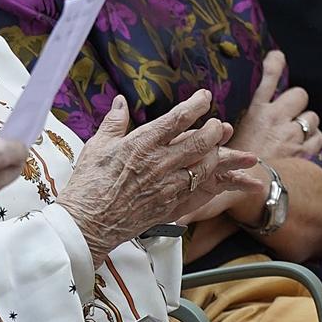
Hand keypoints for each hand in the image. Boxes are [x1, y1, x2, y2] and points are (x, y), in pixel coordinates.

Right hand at [59, 91, 259, 262]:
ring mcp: (167, 186)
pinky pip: (199, 192)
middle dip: (215, 131)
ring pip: (205, 168)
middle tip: (221, 126)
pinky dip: (214, 185)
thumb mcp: (97, 146)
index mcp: (141, 144)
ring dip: (223, 158)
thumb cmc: (87, 185)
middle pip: (199, 142)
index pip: (177, 119)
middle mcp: (159, 163)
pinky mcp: (169, 206)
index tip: (204, 97)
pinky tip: (223, 181)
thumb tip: (121, 102)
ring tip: (235, 152)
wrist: (87, 224)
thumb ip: (114, 122)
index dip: (195, 105)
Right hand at [230, 50, 321, 164]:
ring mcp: (292, 134)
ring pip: (311, 117)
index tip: (277, 57)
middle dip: (297, 103)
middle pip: (299, 94)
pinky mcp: (304, 151)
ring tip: (295, 134)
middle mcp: (276, 119)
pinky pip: (319, 138)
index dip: (274, 64)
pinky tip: (305, 146)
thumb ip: (234, 125)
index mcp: (256, 113)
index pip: (268, 79)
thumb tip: (232, 121)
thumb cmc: (233, 166)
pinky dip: (314, 141)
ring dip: (306, 124)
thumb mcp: (225, 140)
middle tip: (289, 114)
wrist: (248, 188)